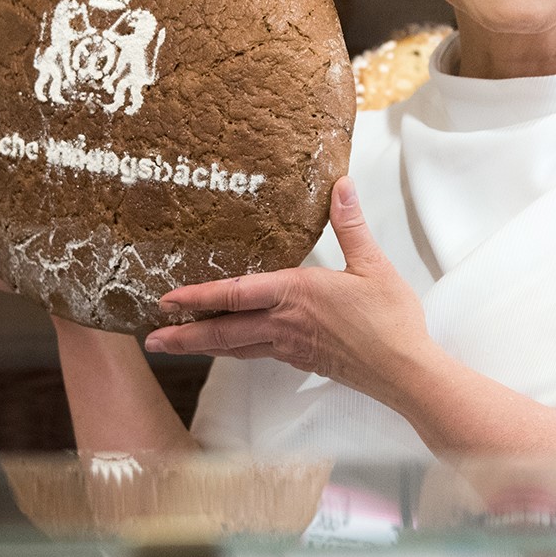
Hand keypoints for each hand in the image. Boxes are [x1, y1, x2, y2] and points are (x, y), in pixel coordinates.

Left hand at [143, 177, 433, 400]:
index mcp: (296, 295)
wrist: (405, 371)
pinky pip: (257, 354)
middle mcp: (285, 323)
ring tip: (175, 346)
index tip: (167, 301)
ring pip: (235, 347)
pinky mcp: (302, 360)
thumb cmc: (390, 320)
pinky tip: (230, 348)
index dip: (197, 298)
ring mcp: (291, 347)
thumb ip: (351, 225)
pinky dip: (233, 351)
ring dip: (202, 346)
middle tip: (150, 338)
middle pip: (223, 332)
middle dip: (183, 336)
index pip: (235, 295)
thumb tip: (341, 185)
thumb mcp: (373, 265)